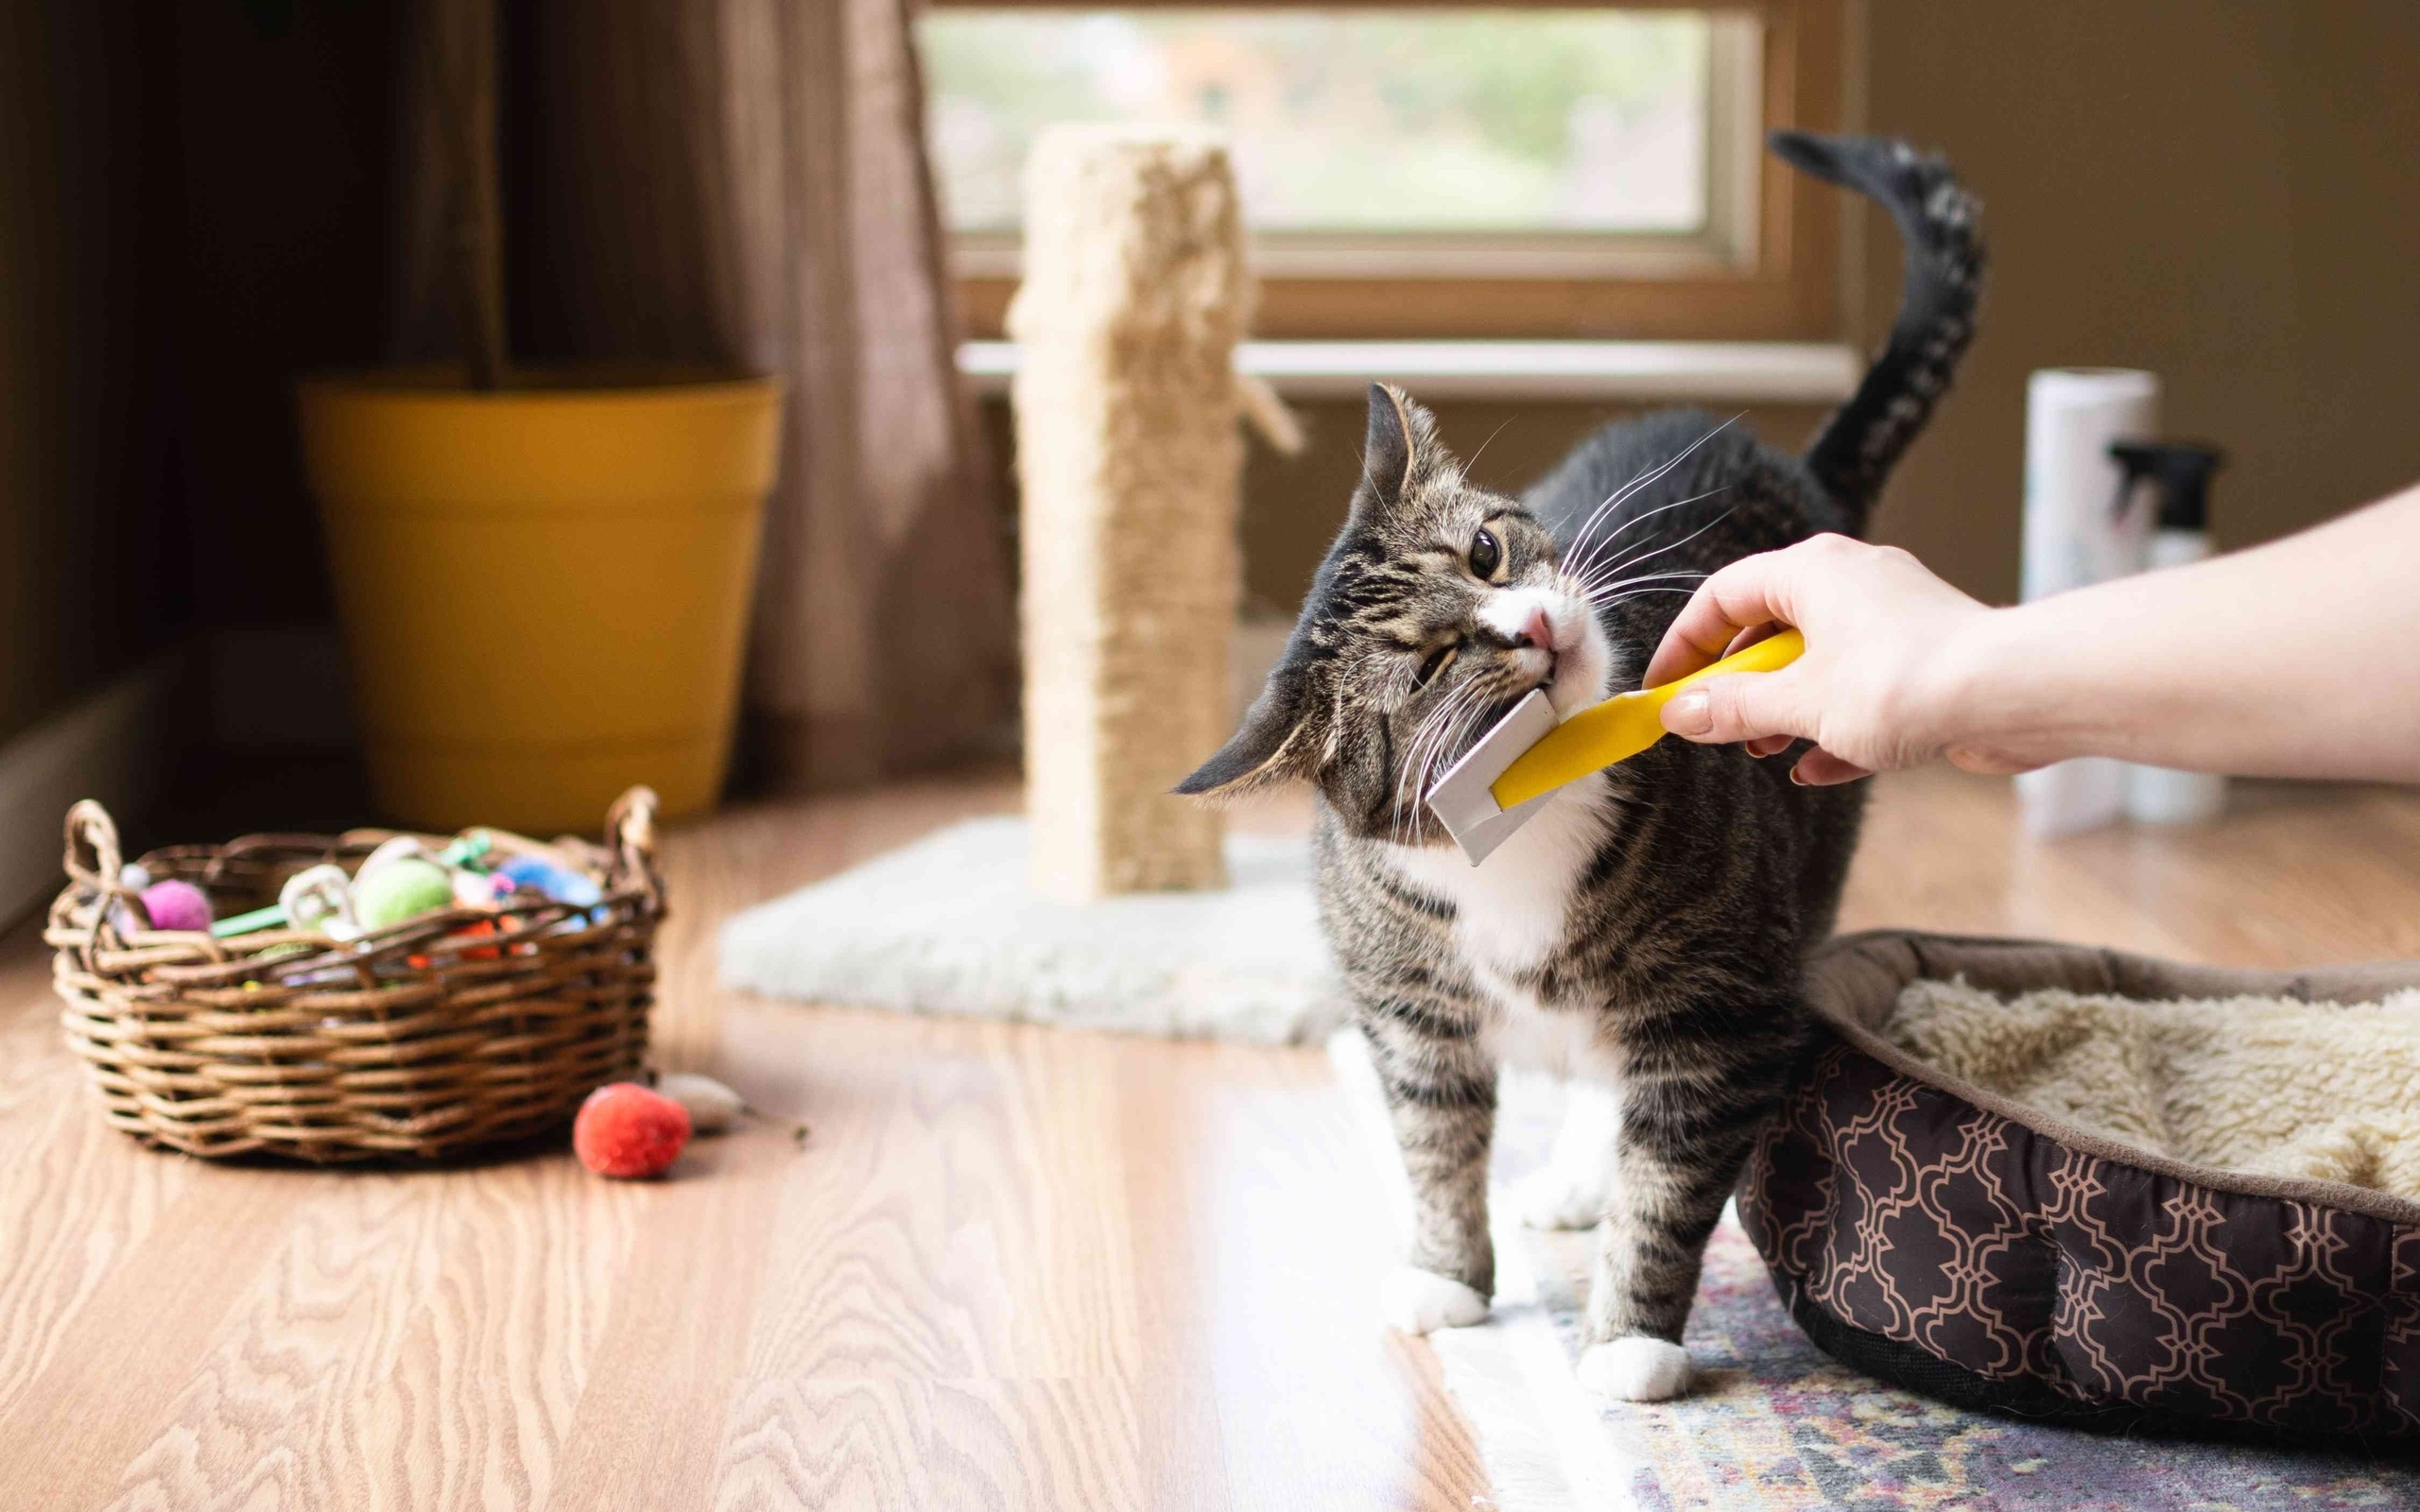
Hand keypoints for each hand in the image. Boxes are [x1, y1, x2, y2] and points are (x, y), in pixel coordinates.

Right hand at [1643, 535, 2008, 784]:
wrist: (2013, 694)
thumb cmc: (1905, 681)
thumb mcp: (1797, 702)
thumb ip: (1731, 708)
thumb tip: (1679, 713)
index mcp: (1812, 571)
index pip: (1723, 596)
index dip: (1685, 645)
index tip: (1663, 690)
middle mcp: (1851, 584)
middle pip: (1769, 629)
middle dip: (1737, 686)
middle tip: (1714, 729)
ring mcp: (1891, 622)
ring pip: (1816, 663)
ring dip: (1782, 710)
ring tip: (1764, 752)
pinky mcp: (1924, 661)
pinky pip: (1861, 691)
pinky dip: (1833, 726)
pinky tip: (1815, 769)